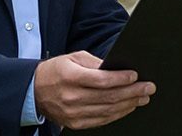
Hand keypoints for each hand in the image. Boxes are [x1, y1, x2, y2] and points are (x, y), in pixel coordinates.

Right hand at [34, 51, 154, 129]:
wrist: (33, 91)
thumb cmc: (56, 71)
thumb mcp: (73, 58)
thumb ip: (95, 63)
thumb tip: (117, 68)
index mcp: (70, 78)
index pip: (101, 80)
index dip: (121, 78)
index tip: (136, 75)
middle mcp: (71, 97)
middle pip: (109, 97)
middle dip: (133, 92)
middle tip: (148, 88)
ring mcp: (73, 113)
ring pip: (108, 110)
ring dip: (129, 104)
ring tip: (143, 97)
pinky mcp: (75, 123)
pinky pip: (101, 120)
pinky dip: (117, 114)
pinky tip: (128, 107)